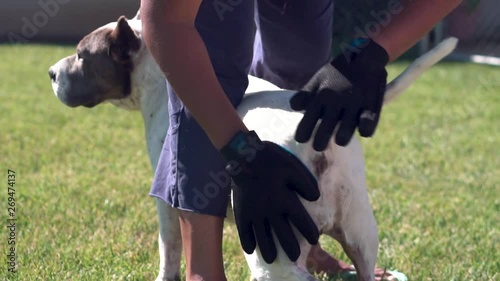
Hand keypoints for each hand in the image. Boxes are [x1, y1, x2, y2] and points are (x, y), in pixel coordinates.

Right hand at [220, 131, 319, 263]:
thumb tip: (315, 198)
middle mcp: (270, 210)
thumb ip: (306, 184)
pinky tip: (251, 249)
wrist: (244, 155)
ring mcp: (254, 212)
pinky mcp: (241, 211)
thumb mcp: (293, 168)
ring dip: (268, 249)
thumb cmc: (272, 159)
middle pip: (282, 234)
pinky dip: (247, 241)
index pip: (301, 221)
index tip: (315, 240)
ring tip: (272, 259)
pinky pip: (244, 231)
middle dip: (290, 247)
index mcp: (285, 199)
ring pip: (262, 237)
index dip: (309, 232)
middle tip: (294, 256)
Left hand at [290, 38, 388, 150]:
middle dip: (320, 141)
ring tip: (340, 141)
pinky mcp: (371, 104)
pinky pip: (368, 122)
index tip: (301, 139)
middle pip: (326, 128)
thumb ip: (306, 94)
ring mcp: (354, 103)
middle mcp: (336, 101)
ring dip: (342, 138)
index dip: (303, 132)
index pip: (308, 119)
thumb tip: (293, 107)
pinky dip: (365, 130)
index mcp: (322, 96)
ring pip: (346, 128)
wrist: (364, 55)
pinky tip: (362, 131)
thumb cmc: (337, 71)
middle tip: (318, 147)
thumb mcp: (318, 79)